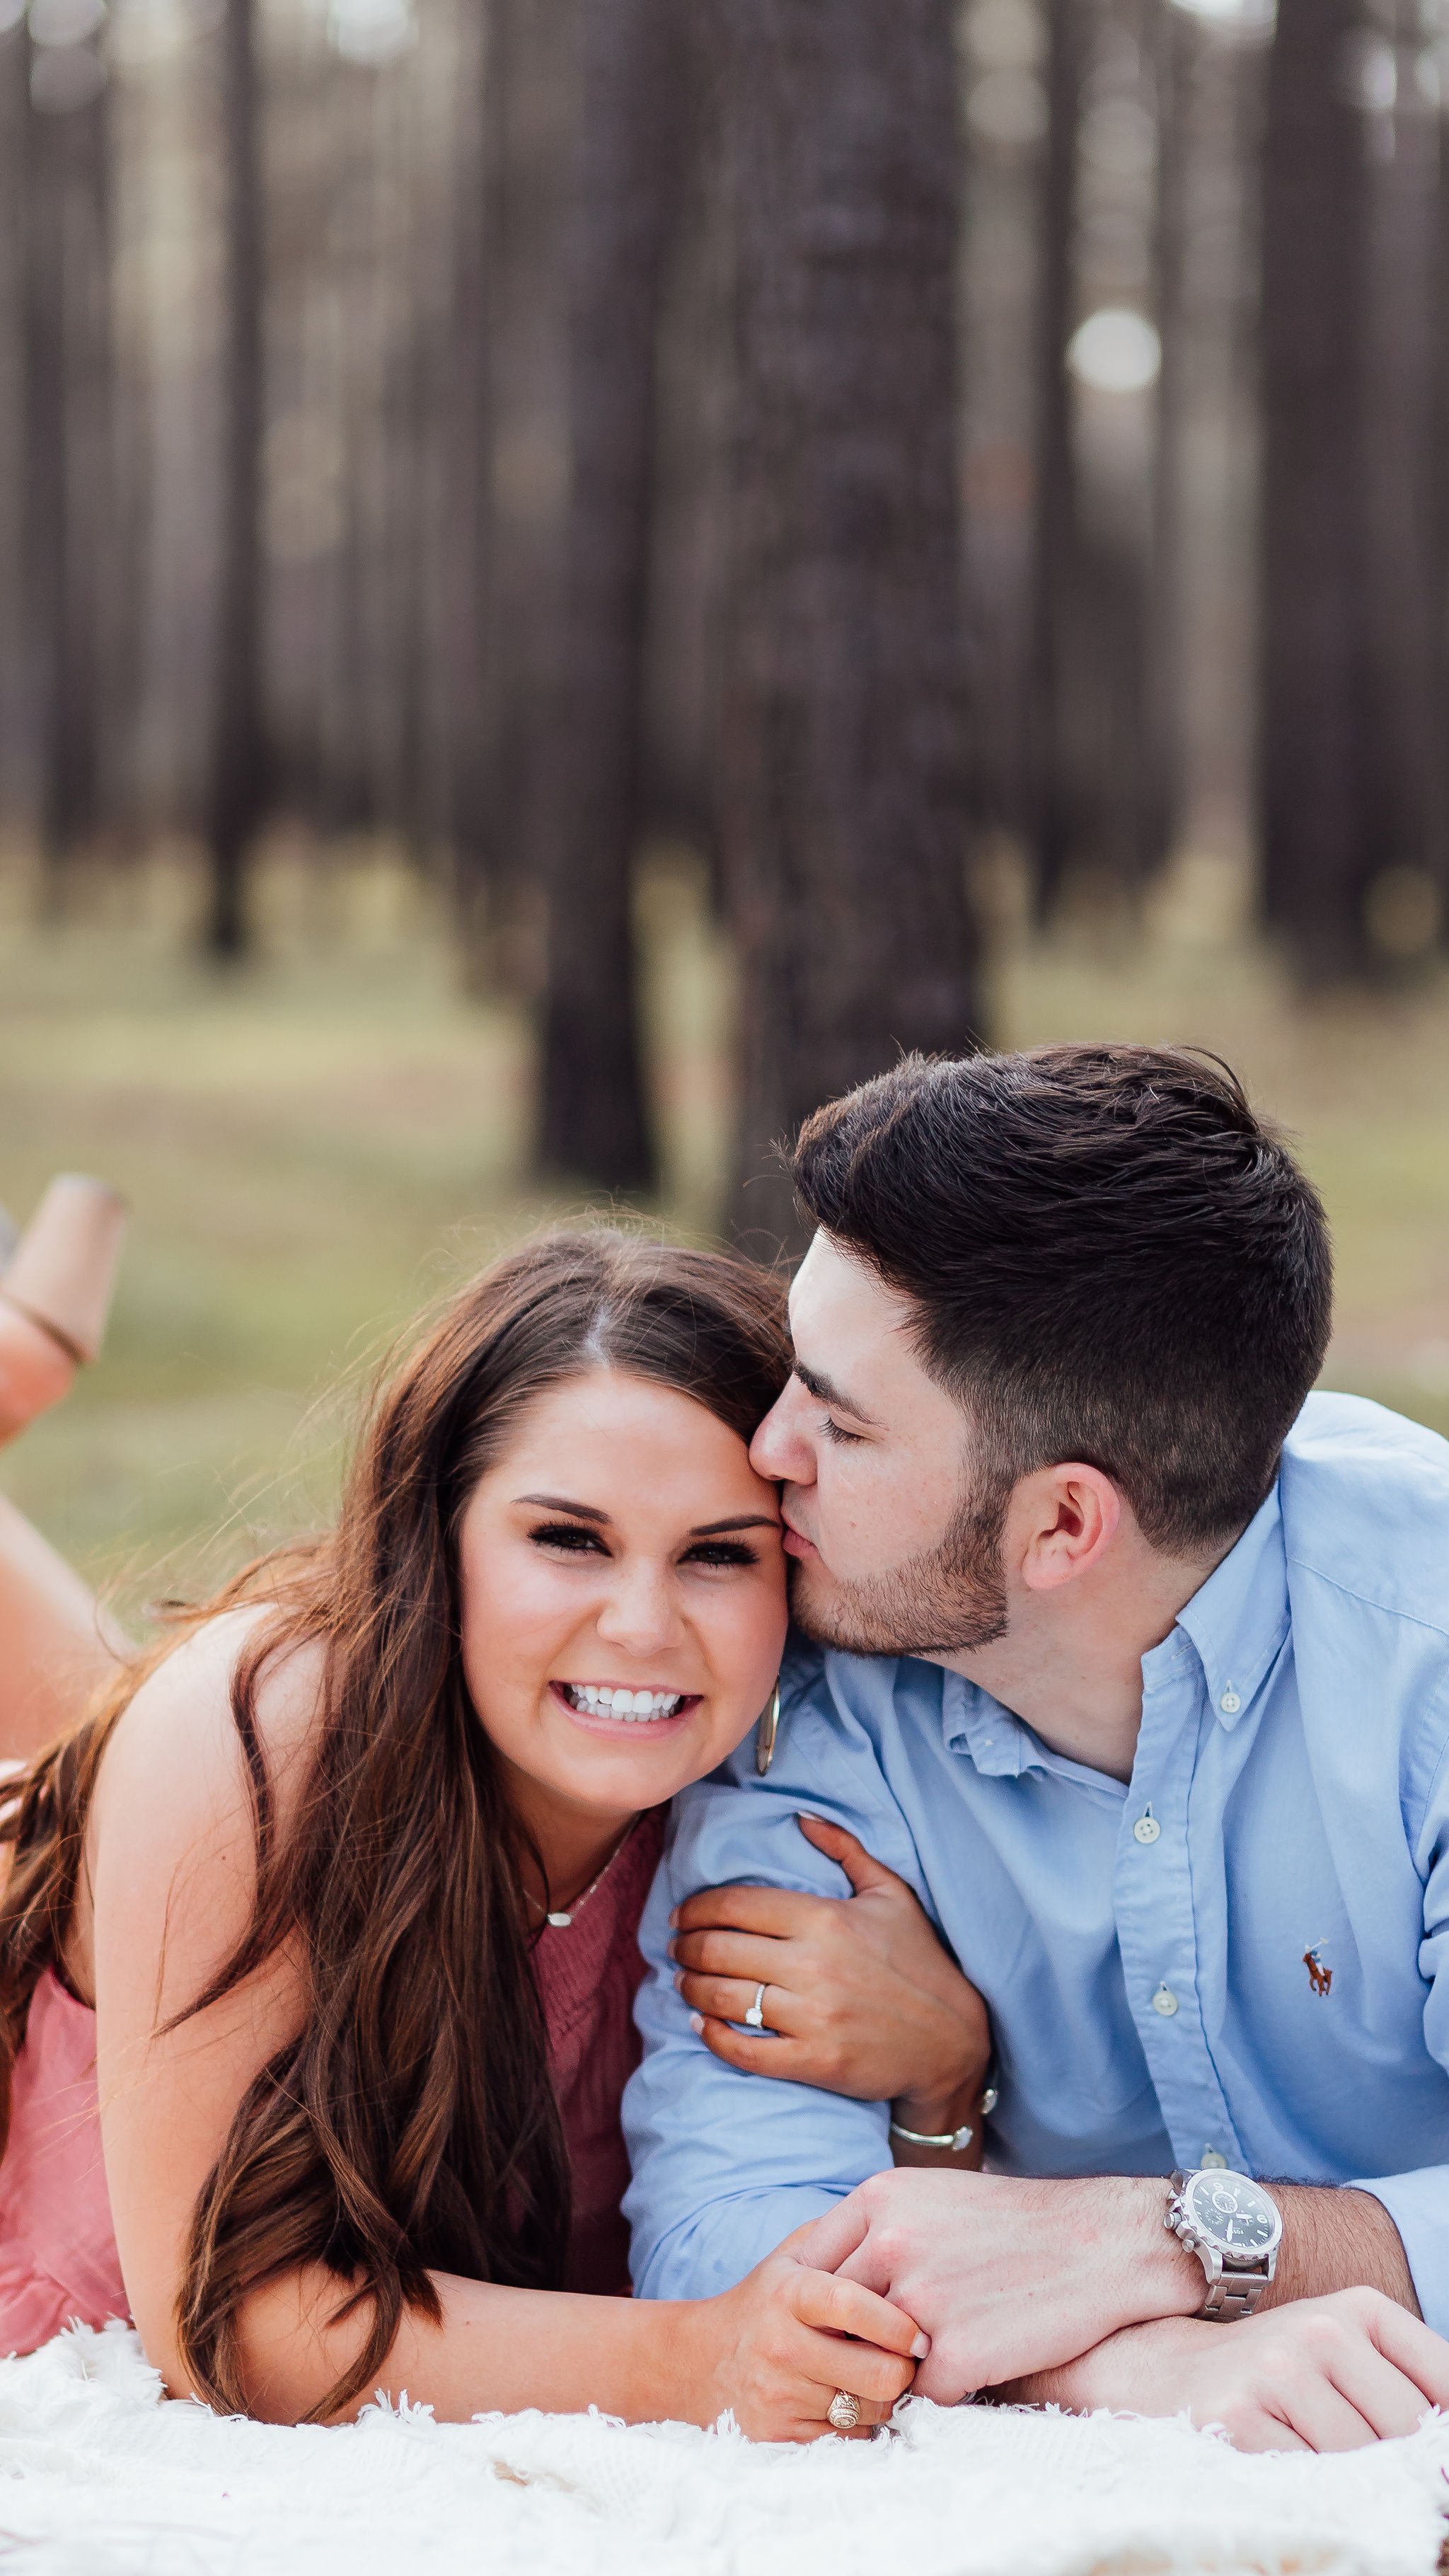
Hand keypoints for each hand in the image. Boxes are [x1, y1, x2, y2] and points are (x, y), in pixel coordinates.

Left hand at [670, 1815, 990, 2119]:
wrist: (952, 2040)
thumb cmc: (919, 1962)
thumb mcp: (890, 1894)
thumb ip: (845, 1850)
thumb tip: (802, 1818)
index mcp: (825, 1918)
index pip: (737, 1905)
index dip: (698, 1909)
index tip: (681, 1915)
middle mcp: (813, 1965)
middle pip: (720, 1950)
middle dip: (686, 1947)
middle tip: (676, 1948)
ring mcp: (812, 2016)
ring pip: (724, 1998)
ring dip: (691, 1989)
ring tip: (683, 1982)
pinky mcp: (814, 2061)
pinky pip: (745, 2049)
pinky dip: (714, 2038)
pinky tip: (702, 2027)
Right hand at [672, 2223, 927, 2442]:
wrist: (701, 2361)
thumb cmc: (765, 2301)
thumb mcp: (792, 2256)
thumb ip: (840, 2238)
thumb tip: (899, 2234)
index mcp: (789, 2293)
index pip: (853, 2304)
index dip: (897, 2322)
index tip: (918, 2333)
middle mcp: (782, 2345)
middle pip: (878, 2374)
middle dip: (903, 2370)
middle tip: (903, 2360)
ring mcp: (779, 2396)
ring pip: (869, 2411)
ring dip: (881, 2399)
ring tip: (869, 2376)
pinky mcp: (778, 2436)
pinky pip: (849, 2440)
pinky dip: (858, 2425)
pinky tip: (844, 2400)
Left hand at [799, 2168, 1199, 2399]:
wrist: (1102, 2244)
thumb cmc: (1016, 2225)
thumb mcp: (932, 2199)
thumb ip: (876, 2234)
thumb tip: (827, 2285)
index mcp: (879, 2200)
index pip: (807, 2268)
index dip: (815, 2307)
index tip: (824, 2329)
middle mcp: (891, 2244)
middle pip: (834, 2319)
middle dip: (852, 2344)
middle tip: (874, 2360)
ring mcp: (923, 2300)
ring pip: (872, 2361)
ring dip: (894, 2373)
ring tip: (925, 2366)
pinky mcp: (959, 2353)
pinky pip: (923, 2395)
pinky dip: (945, 2392)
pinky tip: (975, 2370)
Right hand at [1012, 2289, 1448, 2451]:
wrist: (1150, 2365)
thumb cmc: (1262, 2374)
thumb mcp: (1338, 2356)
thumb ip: (1397, 2391)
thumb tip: (1441, 2461)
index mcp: (1359, 2308)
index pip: (1442, 2383)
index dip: (1441, 2439)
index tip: (1430, 2470)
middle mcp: (1321, 2330)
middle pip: (1406, 2433)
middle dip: (1402, 2475)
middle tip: (1382, 2491)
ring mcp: (1277, 2371)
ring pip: (1360, 2461)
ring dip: (1354, 2490)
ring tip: (1329, 2487)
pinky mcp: (1238, 2417)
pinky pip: (1306, 2482)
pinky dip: (1311, 2499)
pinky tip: (1292, 2488)